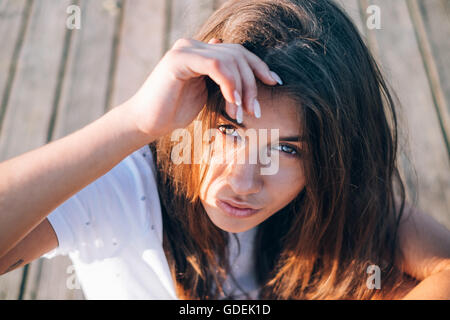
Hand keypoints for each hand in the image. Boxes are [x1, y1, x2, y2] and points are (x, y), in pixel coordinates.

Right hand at [124, 37, 280, 138]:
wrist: (146, 124)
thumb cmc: (174, 113)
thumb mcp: (205, 95)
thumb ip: (220, 80)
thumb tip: (235, 69)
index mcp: (201, 53)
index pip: (237, 52)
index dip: (259, 66)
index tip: (274, 83)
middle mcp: (194, 46)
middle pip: (238, 54)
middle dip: (253, 83)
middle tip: (255, 110)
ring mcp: (186, 50)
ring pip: (230, 59)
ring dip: (242, 88)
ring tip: (241, 112)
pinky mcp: (179, 59)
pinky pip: (215, 65)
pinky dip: (229, 83)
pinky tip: (232, 102)